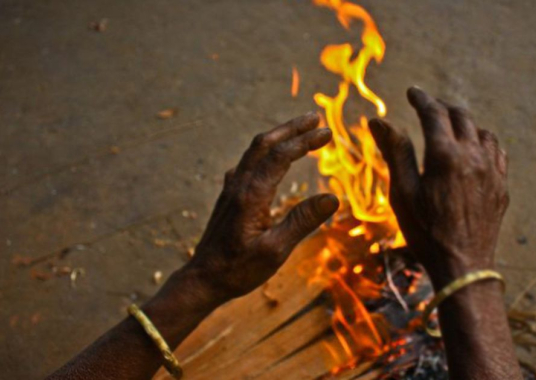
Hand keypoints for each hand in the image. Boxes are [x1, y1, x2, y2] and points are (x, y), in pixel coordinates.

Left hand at [186, 112, 338, 303]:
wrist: (202, 279)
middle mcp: (239, 185)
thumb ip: (302, 222)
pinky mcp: (228, 197)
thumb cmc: (239, 269)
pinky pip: (247, 164)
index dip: (305, 141)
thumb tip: (333, 198)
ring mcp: (231, 189)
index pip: (280, 156)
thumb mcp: (276, 251)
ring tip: (298, 131)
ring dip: (278, 137)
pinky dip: (264, 152)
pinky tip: (269, 159)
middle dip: (291, 129)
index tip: (326, 132)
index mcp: (252, 195)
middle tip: (314, 118)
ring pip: (254, 151)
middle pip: (265, 144)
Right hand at [370, 87, 508, 288]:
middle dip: (442, 107)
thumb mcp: (403, 193)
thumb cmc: (426, 232)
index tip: (412, 92)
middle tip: (428, 107)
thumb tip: (377, 122)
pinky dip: (483, 142)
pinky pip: (497, 151)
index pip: (433, 113)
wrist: (463, 266)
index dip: (421, 99)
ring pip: (482, 131)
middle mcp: (473, 155)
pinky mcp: (502, 185)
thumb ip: (395, 152)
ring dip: (465, 123)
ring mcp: (492, 170)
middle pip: (460, 116)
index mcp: (445, 155)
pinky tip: (474, 149)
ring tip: (450, 127)